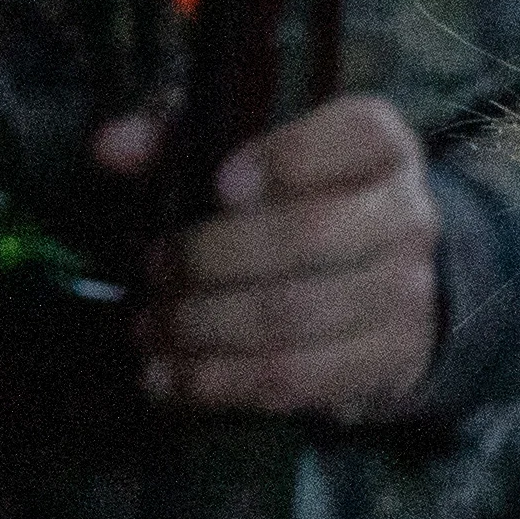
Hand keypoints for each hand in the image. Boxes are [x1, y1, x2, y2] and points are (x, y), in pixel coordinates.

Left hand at [91, 90, 443, 422]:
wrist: (384, 278)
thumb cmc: (296, 202)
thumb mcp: (243, 150)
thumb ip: (177, 138)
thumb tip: (111, 148)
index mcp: (381, 148)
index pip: (359, 135)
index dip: (291, 157)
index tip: (220, 184)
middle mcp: (408, 216)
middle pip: (313, 234)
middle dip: (213, 256)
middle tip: (154, 269)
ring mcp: (405, 295)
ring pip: (295, 315)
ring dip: (204, 327)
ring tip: (149, 327)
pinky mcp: (384, 363)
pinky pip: (295, 379)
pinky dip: (220, 383)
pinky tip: (170, 378)